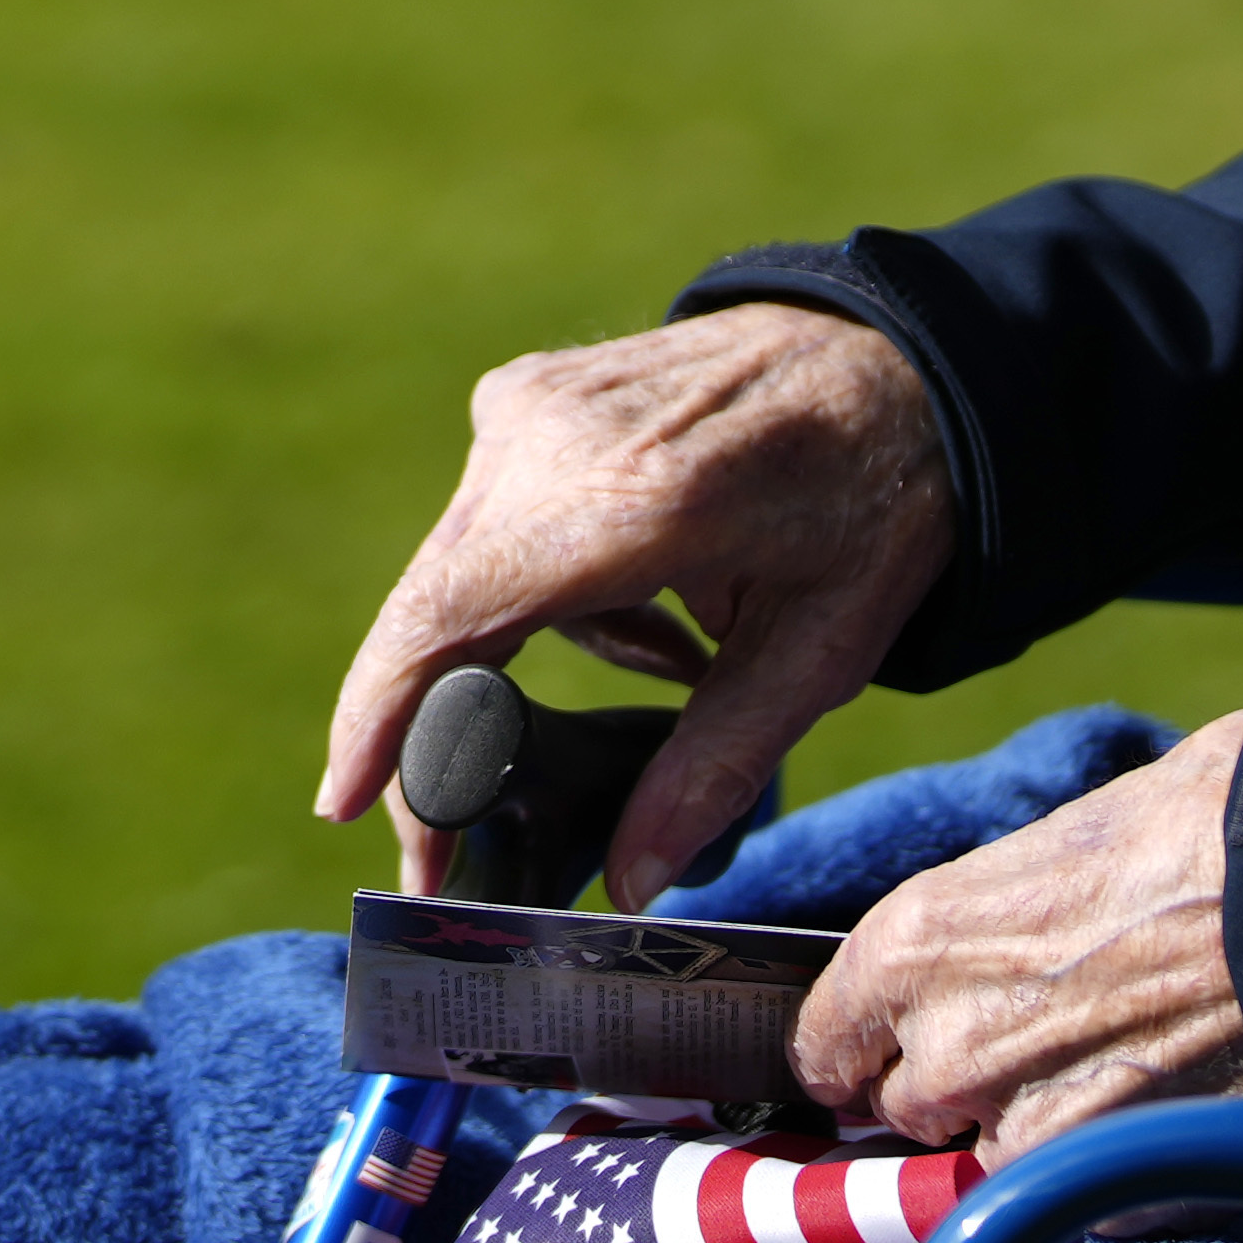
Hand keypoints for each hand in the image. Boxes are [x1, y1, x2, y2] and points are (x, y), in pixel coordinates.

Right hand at [313, 313, 961, 906]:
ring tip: (676, 658)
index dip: (379, 721)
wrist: (901, 356)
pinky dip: (544, 590)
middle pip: (434, 615)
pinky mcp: (524, 392)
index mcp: (631, 502)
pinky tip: (651, 597)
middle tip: (459, 844)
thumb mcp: (821, 650)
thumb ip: (713, 770)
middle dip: (439, 738)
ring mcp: (528, 403)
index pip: (447, 620)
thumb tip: (627, 886)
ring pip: (462, 579)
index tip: (341, 807)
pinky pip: (491, 526)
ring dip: (525, 654)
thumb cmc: (877, 501)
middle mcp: (551, 438)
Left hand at [790, 712, 1242, 1154]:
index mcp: (906, 950)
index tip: (879, 1059)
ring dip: (1026, 1128)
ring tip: (1106, 1066)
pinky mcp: (1106, 1172)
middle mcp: (943, 1047)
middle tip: (1034, 1043)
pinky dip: (1099, 1160)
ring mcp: (1022, 1122)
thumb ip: (976, 938)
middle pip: (906, 1108)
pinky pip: (1068, 1186)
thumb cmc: (1188, 828)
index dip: (857, 1053)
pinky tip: (1150, 1099)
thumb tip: (975, 972)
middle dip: (954, 1086)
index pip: (824, 1048)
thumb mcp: (1038, 857)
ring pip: (983, 1157)